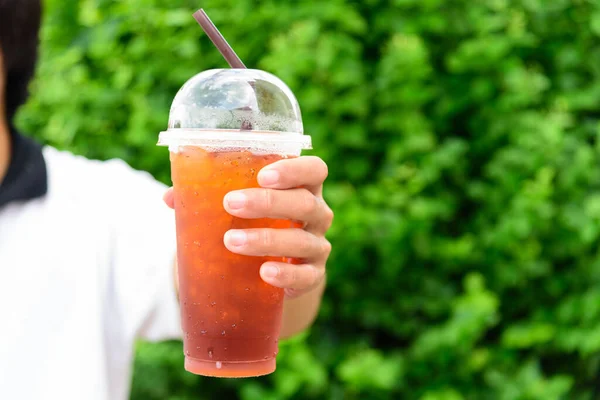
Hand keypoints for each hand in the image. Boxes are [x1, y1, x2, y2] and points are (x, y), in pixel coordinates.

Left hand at [163, 156, 332, 297]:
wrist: (270, 266)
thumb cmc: (254, 222)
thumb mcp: (239, 205)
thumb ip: (210, 196)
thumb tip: (170, 197)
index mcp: (303, 187)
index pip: (314, 170)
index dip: (294, 170)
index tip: (263, 175)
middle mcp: (317, 214)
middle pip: (305, 203)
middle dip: (267, 202)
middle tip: (231, 203)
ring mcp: (317, 245)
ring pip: (303, 240)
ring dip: (267, 239)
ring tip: (231, 241)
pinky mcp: (313, 275)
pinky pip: (307, 276)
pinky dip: (287, 275)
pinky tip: (265, 273)